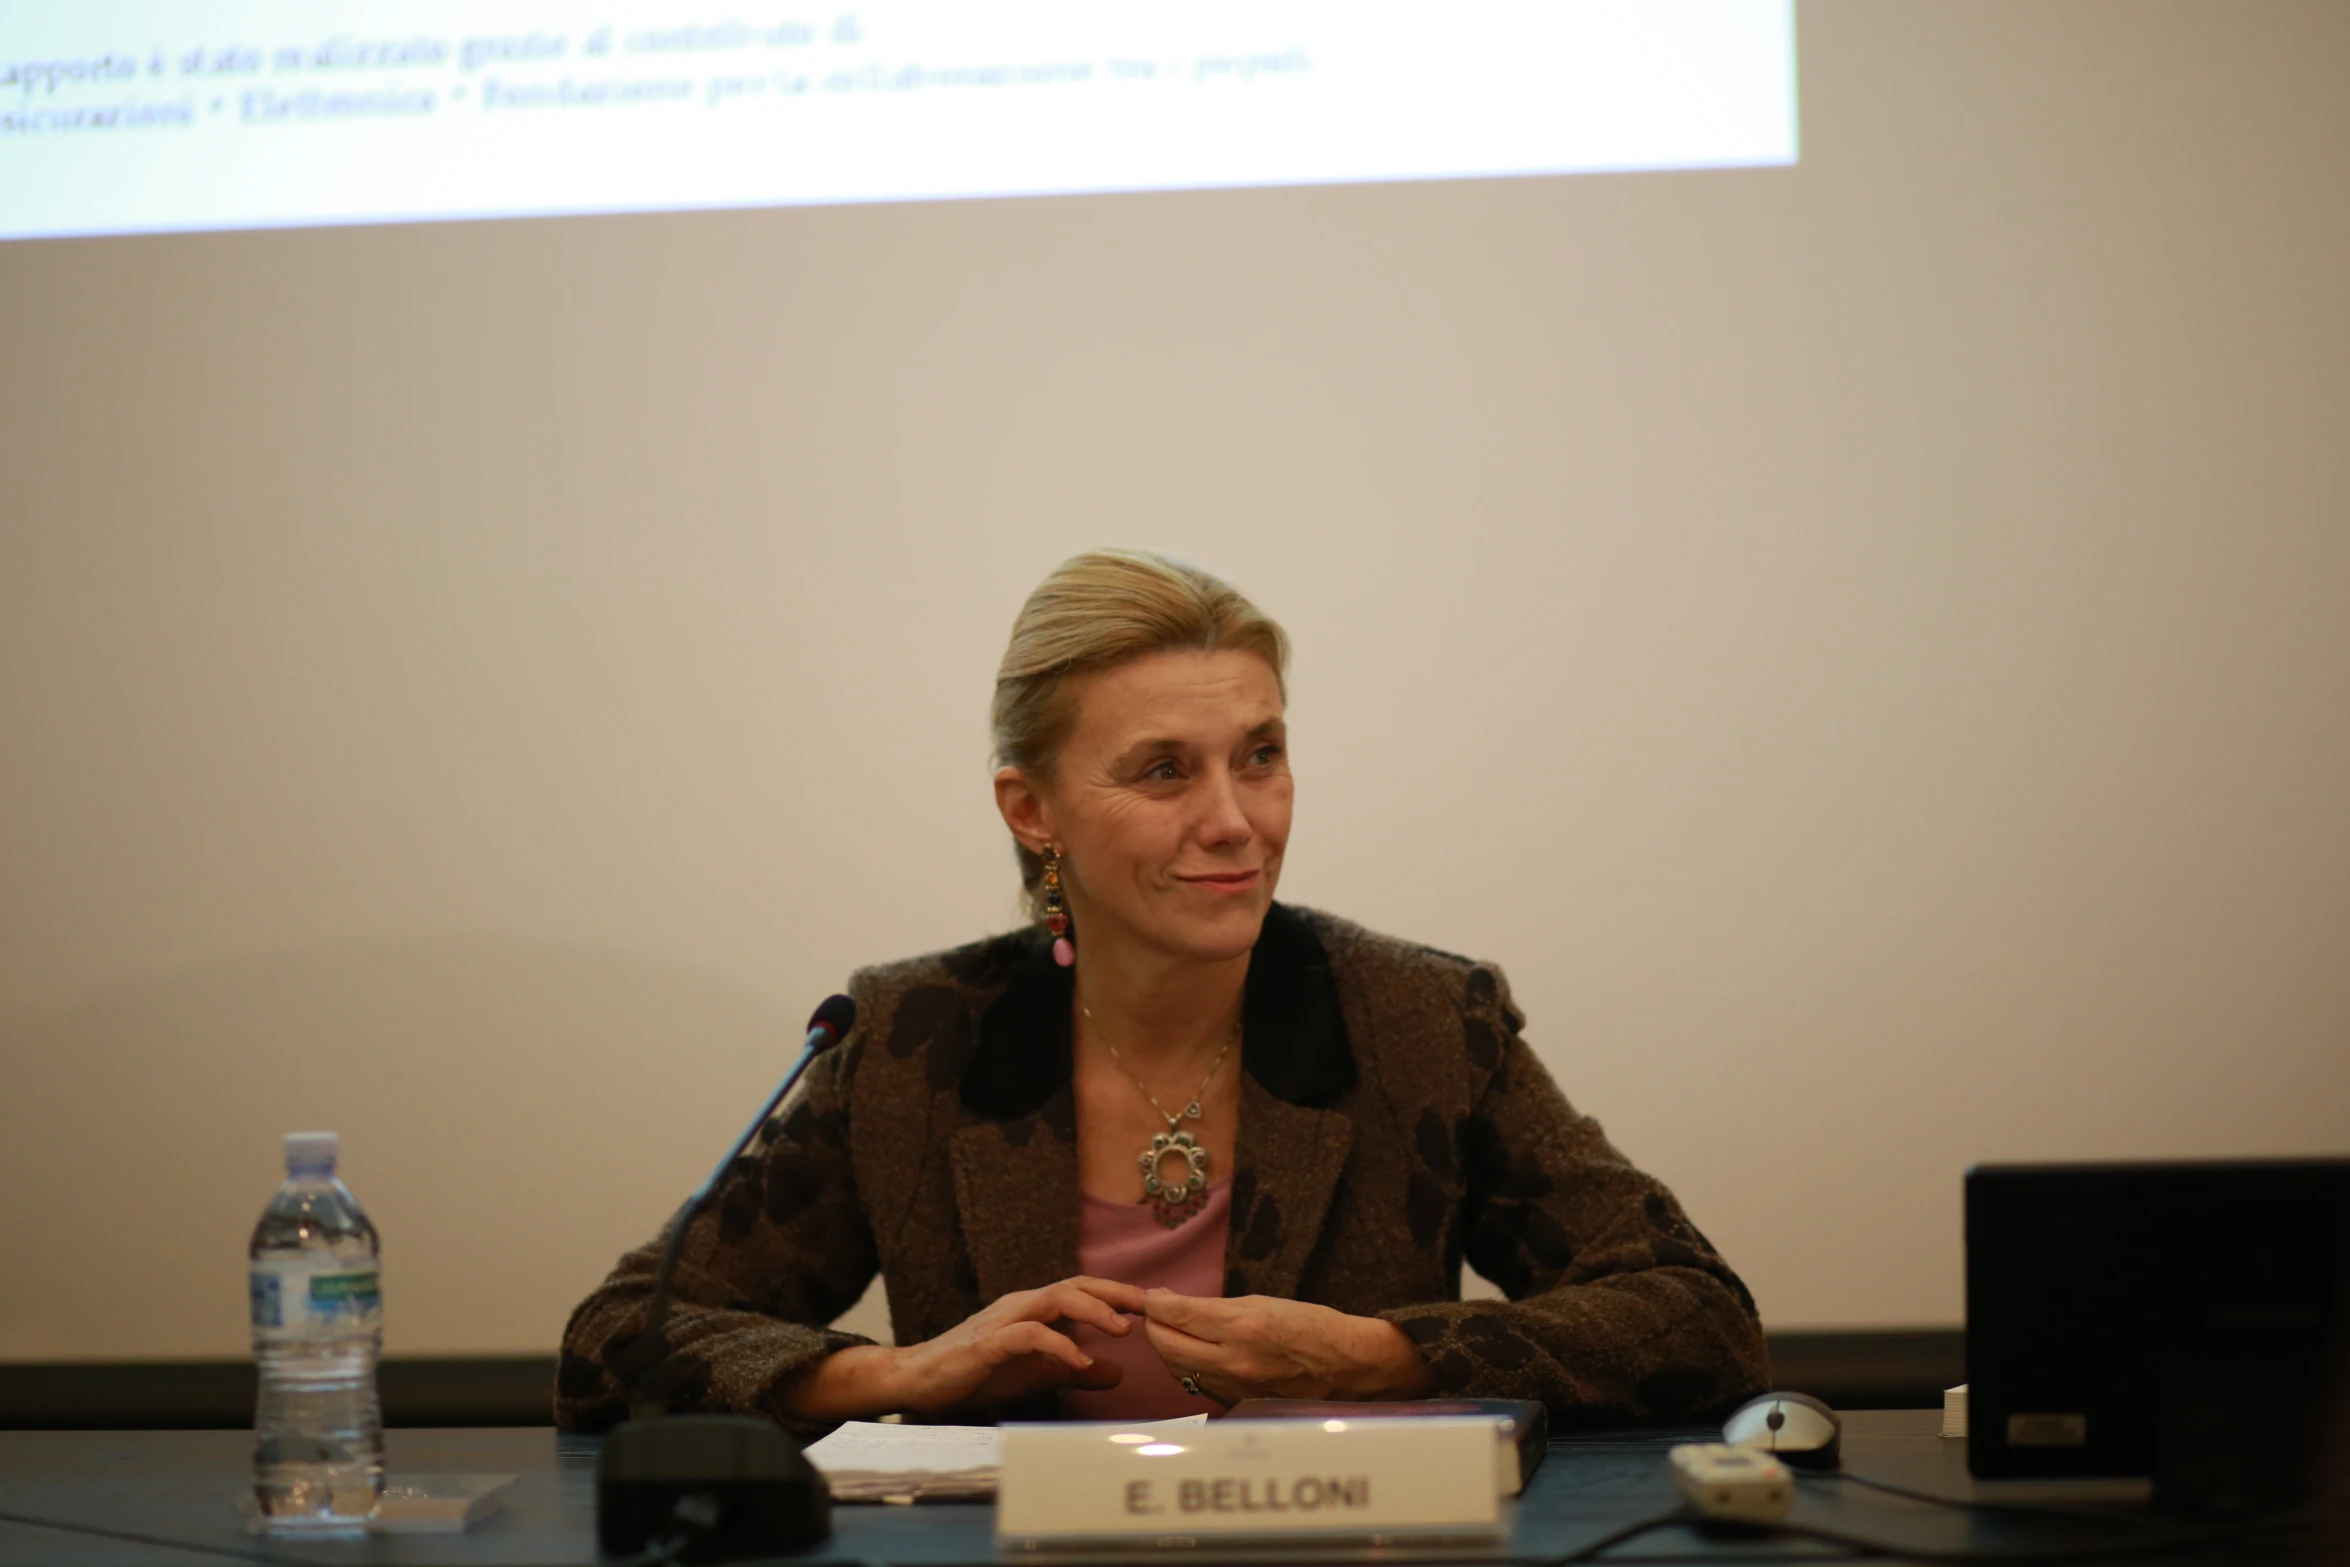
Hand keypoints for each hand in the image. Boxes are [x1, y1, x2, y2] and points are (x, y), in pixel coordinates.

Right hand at [779, 1276, 1150, 1420]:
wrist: (916, 1380)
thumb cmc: (973, 1373)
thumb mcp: (1033, 1375)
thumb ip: (1071, 1371)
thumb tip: (1116, 1372)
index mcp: (1032, 1309)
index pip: (1082, 1291)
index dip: (1118, 1294)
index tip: (1156, 1304)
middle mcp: (1020, 1306)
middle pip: (1074, 1285)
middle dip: (1116, 1293)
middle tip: (1152, 1305)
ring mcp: (1002, 1321)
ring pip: (1054, 1300)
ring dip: (1092, 1311)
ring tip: (1123, 1328)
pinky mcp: (986, 1344)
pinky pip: (1028, 1336)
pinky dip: (1058, 1345)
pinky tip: (1080, 1362)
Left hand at [1138, 1289, 1436, 1405]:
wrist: (1344, 1364)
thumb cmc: (1308, 1324)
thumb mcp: (1262, 1302)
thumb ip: (1214, 1307)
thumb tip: (1173, 1304)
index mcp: (1242, 1326)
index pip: (1177, 1315)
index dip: (1156, 1303)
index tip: (1150, 1296)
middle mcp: (1234, 1360)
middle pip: (1167, 1346)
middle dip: (1153, 1326)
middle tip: (1155, 1311)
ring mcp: (1234, 1386)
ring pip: (1177, 1368)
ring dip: (1166, 1347)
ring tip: (1171, 1329)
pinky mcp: (1236, 1402)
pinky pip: (1197, 1384)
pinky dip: (1186, 1366)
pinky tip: (1191, 1352)